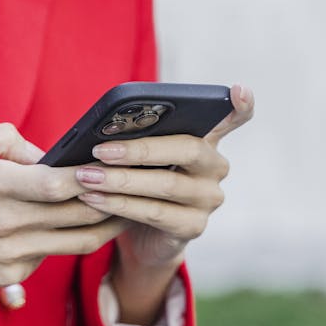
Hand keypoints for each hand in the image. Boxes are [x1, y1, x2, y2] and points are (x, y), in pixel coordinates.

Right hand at [0, 123, 128, 325]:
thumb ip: (1, 139)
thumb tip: (43, 153)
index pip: (58, 183)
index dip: (93, 174)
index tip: (115, 163)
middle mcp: (6, 224)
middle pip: (81, 214)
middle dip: (114, 198)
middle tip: (138, 184)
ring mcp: (11, 255)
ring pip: (78, 241)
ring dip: (106, 224)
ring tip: (126, 207)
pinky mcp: (9, 276)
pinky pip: (51, 255)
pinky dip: (67, 239)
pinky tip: (76, 224)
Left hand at [71, 85, 254, 325]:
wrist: (140, 236)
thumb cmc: (137, 183)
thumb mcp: (138, 159)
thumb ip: (137, 137)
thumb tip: (104, 126)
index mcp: (206, 140)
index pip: (233, 118)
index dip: (240, 105)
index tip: (239, 89)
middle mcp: (216, 167)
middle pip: (187, 149)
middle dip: (139, 149)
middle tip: (99, 150)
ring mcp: (209, 199)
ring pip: (166, 184)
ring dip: (120, 180)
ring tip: (85, 176)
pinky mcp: (193, 227)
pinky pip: (154, 212)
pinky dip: (119, 204)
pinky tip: (93, 198)